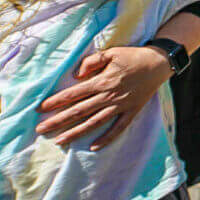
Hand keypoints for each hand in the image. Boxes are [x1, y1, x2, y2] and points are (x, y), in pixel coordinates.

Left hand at [35, 46, 171, 149]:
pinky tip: (94, 147)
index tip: (41, 109)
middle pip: (79, 111)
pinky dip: (107, 138)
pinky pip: (118, 128)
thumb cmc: (133, 56)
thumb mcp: (111, 52)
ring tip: (59, 141)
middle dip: (58, 121)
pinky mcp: (132, 111)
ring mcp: (120, 106)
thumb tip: (76, 76)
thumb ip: (92, 62)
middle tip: (41, 130)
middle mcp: (109, 96)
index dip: (56, 102)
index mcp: (102, 81)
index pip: (74, 94)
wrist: (159, 63)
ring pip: (94, 123)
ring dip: (76, 133)